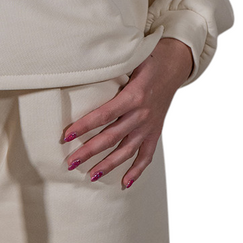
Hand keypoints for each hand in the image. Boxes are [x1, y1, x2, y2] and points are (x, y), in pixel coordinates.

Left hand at [60, 37, 193, 189]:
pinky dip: (137, 171)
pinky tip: (125, 183)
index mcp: (133, 96)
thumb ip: (112, 69)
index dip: (84, 126)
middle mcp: (141, 114)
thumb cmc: (149, 59)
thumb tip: (85, 70)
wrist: (175, 65)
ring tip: (91, 175)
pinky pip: (146, 155)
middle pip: (111, 138)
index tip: (66, 135)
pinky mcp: (155, 132)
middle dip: (89, 151)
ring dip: (108, 165)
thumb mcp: (131, 60)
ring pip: (127, 151)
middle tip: (70, 162)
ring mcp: (149, 126)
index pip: (103, 115)